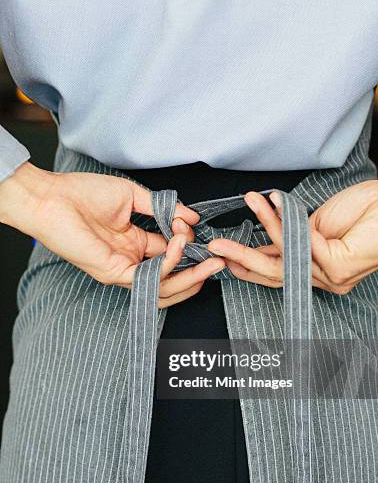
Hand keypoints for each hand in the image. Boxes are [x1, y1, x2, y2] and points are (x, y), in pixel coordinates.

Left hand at [0, 162, 224, 302]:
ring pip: (164, 288)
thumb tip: (192, 218)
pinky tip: (178, 244)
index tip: (195, 226)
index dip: (189, 243)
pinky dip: (169, 264)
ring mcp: (124, 270)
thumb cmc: (83, 193)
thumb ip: (163, 208)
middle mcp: (132, 260)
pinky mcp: (115, 273)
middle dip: (199, 272)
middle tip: (219, 261)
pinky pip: (150, 278)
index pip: (171, 253)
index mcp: (136, 243)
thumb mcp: (133, 196)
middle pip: (173, 278)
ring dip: (190, 277)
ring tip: (210, 263)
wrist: (52, 197)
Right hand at [207, 180, 377, 294]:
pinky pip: (301, 242)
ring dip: (262, 226)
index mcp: (317, 271)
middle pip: (274, 272)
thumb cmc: (366, 211)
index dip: (247, 264)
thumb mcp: (317, 224)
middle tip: (215, 246)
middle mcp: (323, 280)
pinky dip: (285, 219)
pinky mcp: (339, 266)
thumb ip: (292, 236)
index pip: (276, 272)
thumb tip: (265, 238)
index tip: (223, 255)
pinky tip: (275, 200)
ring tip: (246, 204)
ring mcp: (332, 277)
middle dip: (241, 256)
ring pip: (285, 255)